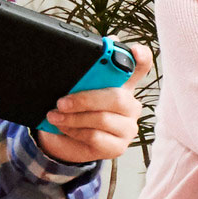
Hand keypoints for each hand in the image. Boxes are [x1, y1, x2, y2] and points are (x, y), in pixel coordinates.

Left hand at [38, 43, 153, 166]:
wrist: (67, 140)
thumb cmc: (77, 110)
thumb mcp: (77, 89)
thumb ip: (84, 73)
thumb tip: (81, 54)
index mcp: (124, 85)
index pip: (141, 67)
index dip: (142, 58)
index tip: (135, 51)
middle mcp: (130, 105)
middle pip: (118, 98)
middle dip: (86, 99)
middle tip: (62, 101)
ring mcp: (127, 128)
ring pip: (103, 119)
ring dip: (74, 117)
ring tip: (55, 116)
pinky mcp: (118, 147)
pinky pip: (95, 136)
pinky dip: (75, 131)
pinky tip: (65, 127)